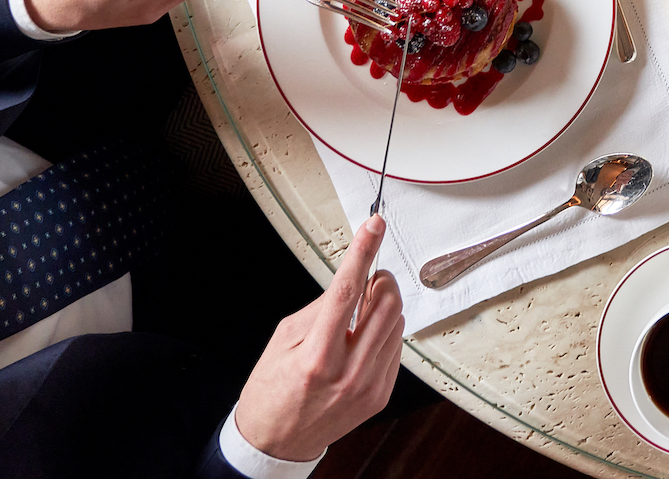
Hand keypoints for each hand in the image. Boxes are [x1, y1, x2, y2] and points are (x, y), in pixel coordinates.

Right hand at [235, 215, 404, 461]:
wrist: (277, 442)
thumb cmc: (273, 390)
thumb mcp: (282, 339)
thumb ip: (321, 307)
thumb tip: (353, 280)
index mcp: (316, 356)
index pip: (347, 291)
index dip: (363, 252)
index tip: (374, 226)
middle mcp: (347, 372)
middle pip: (386, 304)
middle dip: (381, 280)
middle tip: (368, 278)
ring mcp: (368, 386)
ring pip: (396, 323)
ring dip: (384, 306)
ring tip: (359, 314)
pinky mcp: (380, 395)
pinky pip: (396, 347)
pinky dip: (385, 332)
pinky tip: (363, 339)